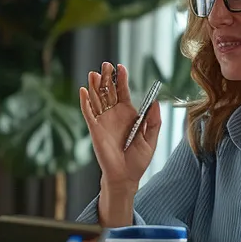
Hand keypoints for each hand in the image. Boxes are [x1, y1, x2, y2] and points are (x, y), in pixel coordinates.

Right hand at [79, 62, 161, 225]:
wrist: (125, 176)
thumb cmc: (138, 160)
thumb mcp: (151, 139)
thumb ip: (154, 122)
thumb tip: (156, 103)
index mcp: (128, 114)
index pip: (123, 92)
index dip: (121, 79)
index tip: (121, 67)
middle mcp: (114, 115)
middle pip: (108, 91)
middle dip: (106, 78)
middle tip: (105, 65)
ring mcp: (103, 121)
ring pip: (97, 99)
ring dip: (94, 86)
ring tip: (93, 73)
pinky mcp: (95, 129)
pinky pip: (89, 113)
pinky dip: (85, 102)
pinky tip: (84, 90)